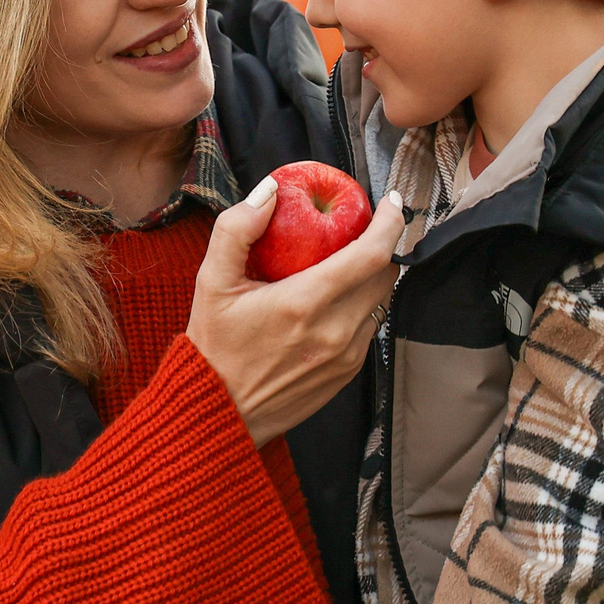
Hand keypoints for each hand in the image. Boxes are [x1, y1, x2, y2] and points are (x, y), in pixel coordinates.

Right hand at [187, 176, 401, 442]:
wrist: (220, 413)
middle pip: (387, 275)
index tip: (392, 202)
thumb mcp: (211, 282)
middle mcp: (335, 331)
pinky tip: (337, 297)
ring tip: (348, 260)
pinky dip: (363, 304)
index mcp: (305, 303)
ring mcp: (347, 355)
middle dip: (383, 245)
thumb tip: (270, 191)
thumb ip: (237, 229)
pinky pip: (370, 327)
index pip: (372, 254)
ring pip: (382, 301)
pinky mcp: (349, 373)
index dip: (391, 223)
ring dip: (374, 276)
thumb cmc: (214, 345)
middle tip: (363, 227)